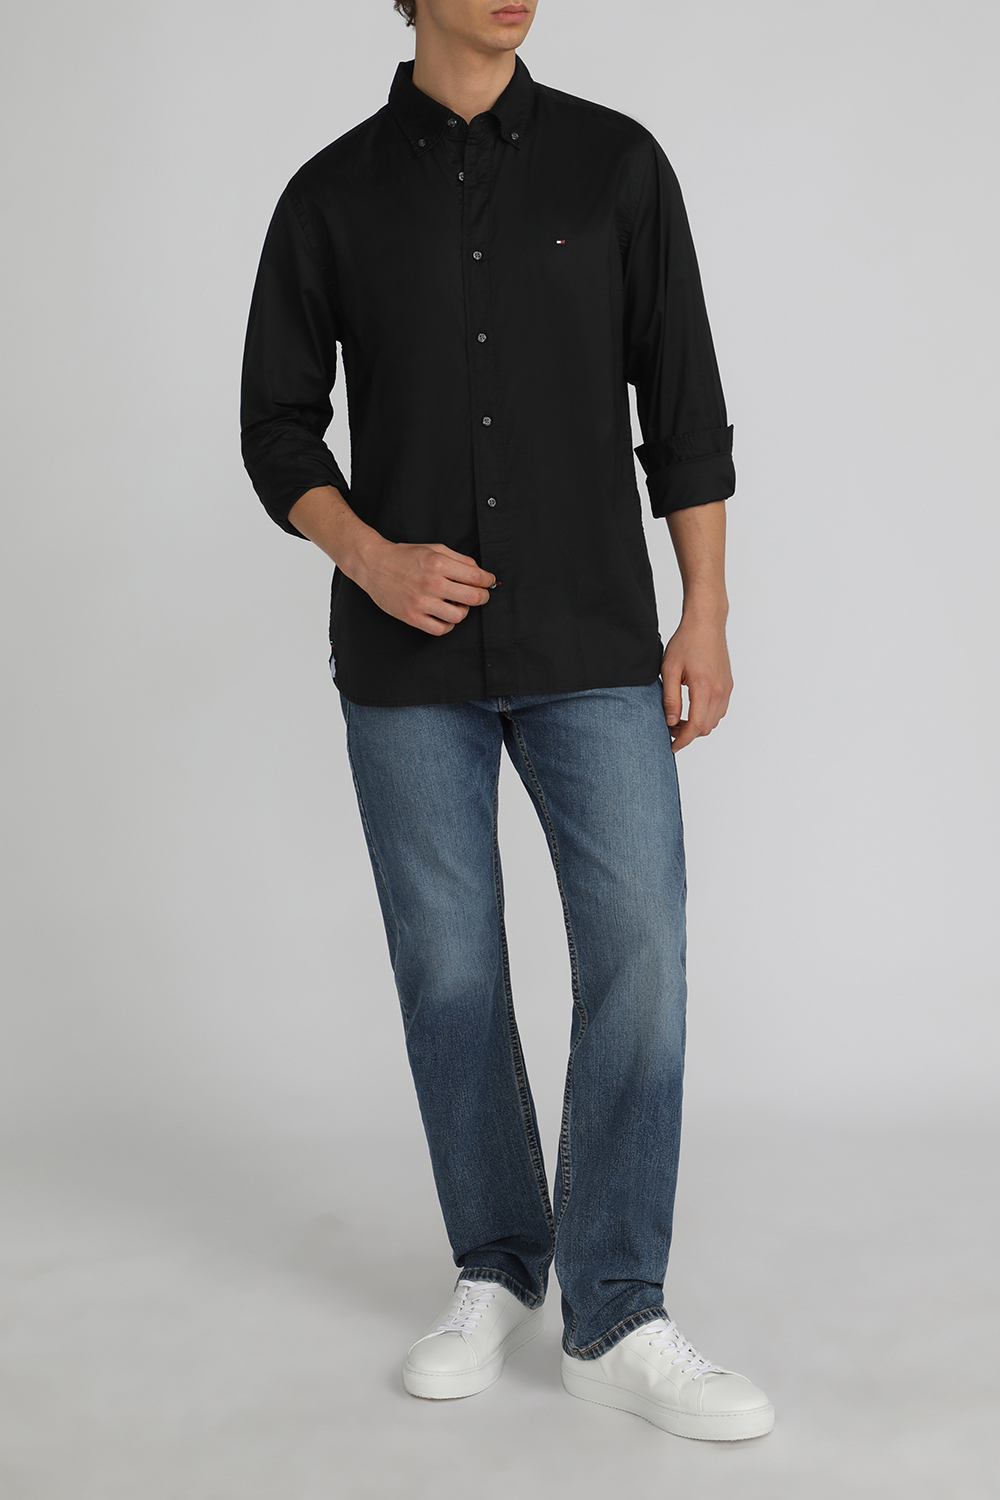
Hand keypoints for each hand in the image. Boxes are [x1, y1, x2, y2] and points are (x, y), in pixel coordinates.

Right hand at [359, 538, 495, 634]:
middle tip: (480, 595)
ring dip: (463, 611)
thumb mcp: (434, 549)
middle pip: (472, 598)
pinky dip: (448, 625)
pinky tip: (445, 615)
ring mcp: (421, 602)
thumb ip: (459, 559)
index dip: (488, 581)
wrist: (374, 565)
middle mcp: (431, 583)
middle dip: (482, 596)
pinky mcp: (412, 617)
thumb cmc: (405, 557)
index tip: (488, 582)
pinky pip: (441, 629)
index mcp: (438, 564)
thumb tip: (480, 572)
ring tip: (457, 604)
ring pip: (459, 616)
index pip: (476, 577)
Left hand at [660, 614, 732, 750]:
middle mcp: (719, 691)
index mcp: (703, 688)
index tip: (672, 746)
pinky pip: (720, 710)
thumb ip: (670, 698)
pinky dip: (707, 716)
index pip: (695, 726)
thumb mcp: (669, 670)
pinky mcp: (728, 685)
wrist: (706, 624)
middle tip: (670, 728)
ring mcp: (726, 688)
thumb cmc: (686, 642)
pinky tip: (692, 709)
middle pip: (706, 727)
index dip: (682, 740)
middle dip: (688, 734)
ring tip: (679, 719)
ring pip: (714, 721)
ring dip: (698, 726)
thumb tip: (670, 721)